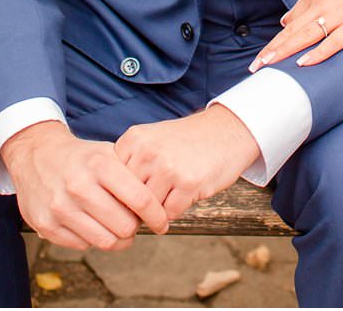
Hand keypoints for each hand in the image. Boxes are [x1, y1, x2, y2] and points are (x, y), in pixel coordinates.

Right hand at [2, 120, 168, 250]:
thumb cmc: (82, 157)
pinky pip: (82, 245)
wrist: (37, 156)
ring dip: (118, 239)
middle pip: (124, 225)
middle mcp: (79, 187)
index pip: (140, 199)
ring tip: (120, 229)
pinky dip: (93, 240)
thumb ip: (133, 175)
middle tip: (136, 224)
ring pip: (104, 240)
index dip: (156, 216)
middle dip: (136, 228)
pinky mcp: (45, 225)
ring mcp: (60, 207)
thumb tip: (159, 203)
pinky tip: (96, 226)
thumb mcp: (110, 154)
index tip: (161, 222)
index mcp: (100, 166)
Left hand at [115, 106, 259, 220]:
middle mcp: (148, 152)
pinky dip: (176, 209)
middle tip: (153, 200)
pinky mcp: (188, 183)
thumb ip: (129, 165)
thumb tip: (112, 209)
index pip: (111, 181)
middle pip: (127, 197)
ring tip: (172, 194)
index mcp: (133, 139)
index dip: (121, 192)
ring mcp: (168, 168)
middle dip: (138, 205)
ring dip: (158, 209)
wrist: (230, 130)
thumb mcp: (152, 140)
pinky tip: (187, 193)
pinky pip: (170, 213)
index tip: (135, 192)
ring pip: (147, 208)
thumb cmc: (187, 140)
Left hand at [252, 0, 342, 69]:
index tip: (265, 54)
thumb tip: (290, 16)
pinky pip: (332, 43)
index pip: (291, 19)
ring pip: (305, 37)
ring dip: (284, 52)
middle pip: (291, 30)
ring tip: (268, 66)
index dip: (277, 39)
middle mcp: (322, 3)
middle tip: (255, 66)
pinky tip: (303, 63)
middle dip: (271, 49)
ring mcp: (338, 15)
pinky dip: (316, 54)